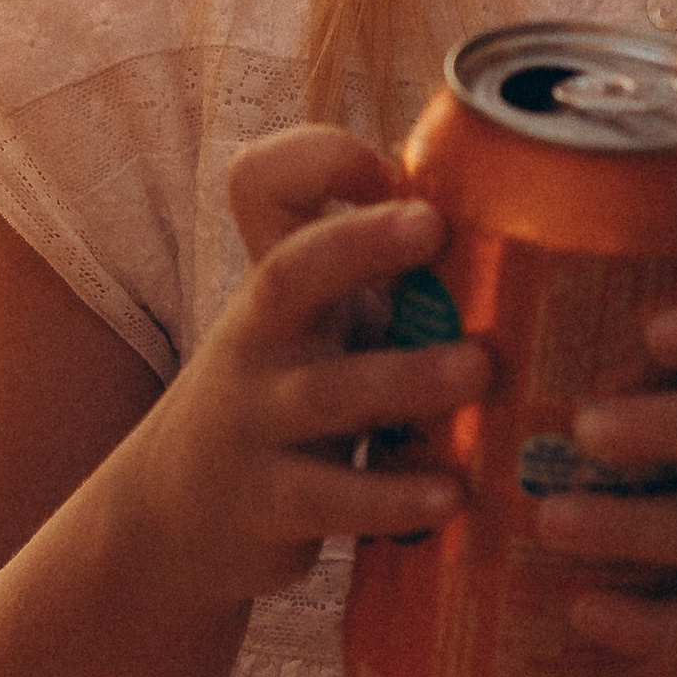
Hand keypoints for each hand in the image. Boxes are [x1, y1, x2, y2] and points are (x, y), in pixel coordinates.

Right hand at [125, 129, 490, 611]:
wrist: (171, 515)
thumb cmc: (282, 390)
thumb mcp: (310, 320)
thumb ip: (377, 272)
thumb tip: (505, 207)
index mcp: (280, 279)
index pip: (263, 186)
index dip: (319, 160)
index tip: (387, 165)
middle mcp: (261, 336)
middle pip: (290, 271)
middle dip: (360, 243)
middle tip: (435, 225)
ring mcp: (257, 420)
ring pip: (327, 392)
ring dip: (407, 379)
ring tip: (479, 370)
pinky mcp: (269, 504)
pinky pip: (331, 498)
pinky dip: (392, 496)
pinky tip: (453, 494)